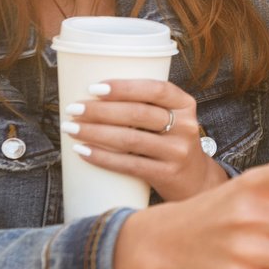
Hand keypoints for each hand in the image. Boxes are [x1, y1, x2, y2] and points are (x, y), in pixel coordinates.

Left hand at [64, 78, 222, 201]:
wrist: (196, 180)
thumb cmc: (172, 143)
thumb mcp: (172, 118)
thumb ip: (148, 105)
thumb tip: (96, 94)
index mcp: (185, 104)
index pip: (155, 89)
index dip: (124, 87)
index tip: (94, 88)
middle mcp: (185, 126)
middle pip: (138, 114)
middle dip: (100, 110)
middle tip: (73, 109)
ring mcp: (177, 152)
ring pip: (130, 139)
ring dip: (95, 132)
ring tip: (71, 128)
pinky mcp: (167, 174)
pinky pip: (129, 165)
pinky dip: (102, 157)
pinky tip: (83, 151)